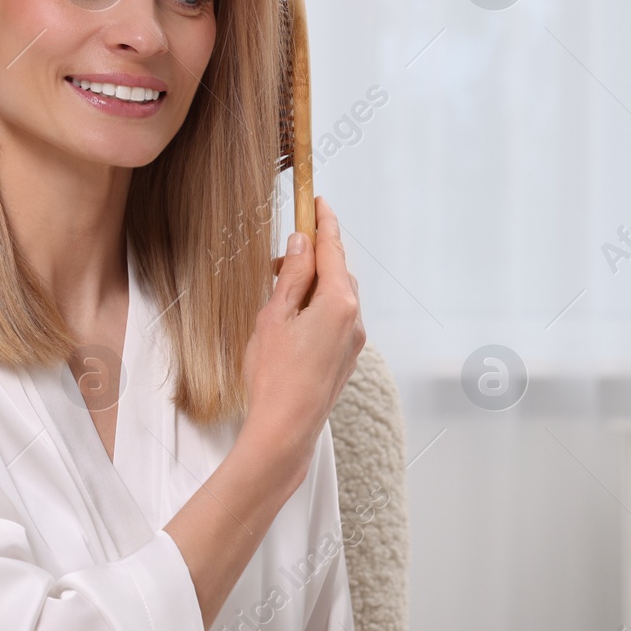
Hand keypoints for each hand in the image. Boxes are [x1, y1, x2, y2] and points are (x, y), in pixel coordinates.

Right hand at [240, 196, 364, 479]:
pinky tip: (292, 318)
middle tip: (282, 256)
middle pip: (337, 272)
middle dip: (313, 257)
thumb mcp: (276, 314)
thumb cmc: (275, 375)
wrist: (286, 428)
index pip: (333, 249)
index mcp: (339, 302)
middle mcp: (354, 319)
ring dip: (313, 285)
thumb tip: (303, 242)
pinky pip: (336, 318)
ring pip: (337, 296)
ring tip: (280, 290)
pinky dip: (318, 307)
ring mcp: (353, 340)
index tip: (319, 202)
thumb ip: (293, 275)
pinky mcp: (346, 357)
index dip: (324, 222)